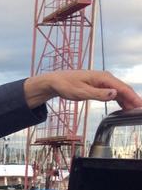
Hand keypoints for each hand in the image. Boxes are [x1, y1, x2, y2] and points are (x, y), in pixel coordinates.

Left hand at [24, 70, 141, 110]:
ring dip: (128, 101)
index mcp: (103, 78)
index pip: (123, 88)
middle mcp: (106, 78)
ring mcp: (103, 82)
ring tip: (135, 111)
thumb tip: (114, 93)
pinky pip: (113, 93)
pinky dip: (120, 100)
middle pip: (124, 90)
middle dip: (134, 100)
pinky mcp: (99, 86)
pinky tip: (124, 107)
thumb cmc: (66, 86)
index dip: (133, 97)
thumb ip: (98, 94)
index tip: (140, 106)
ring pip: (119, 92)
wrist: (56, 81)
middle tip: (140, 112)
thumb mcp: (81, 92)